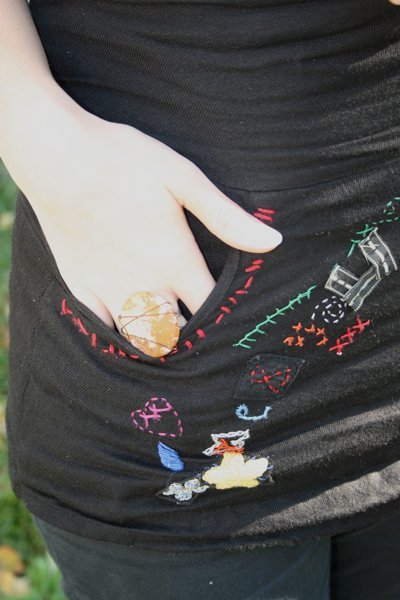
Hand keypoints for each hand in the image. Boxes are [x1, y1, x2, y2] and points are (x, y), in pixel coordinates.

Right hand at [4, 98, 281, 350]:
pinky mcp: (81, 287)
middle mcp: (146, 285)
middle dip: (192, 335)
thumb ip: (227, 217)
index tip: (234, 319)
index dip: (226, 319)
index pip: (211, 309)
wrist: (57, 156)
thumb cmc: (123, 160)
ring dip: (158, 339)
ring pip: (141, 340)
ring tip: (167, 326)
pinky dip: (118, 334)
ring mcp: (110, 290)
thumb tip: (273, 242)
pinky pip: (102, 329)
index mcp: (176, 262)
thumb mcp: (184, 179)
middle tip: (198, 323)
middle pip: (177, 334)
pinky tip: (125, 323)